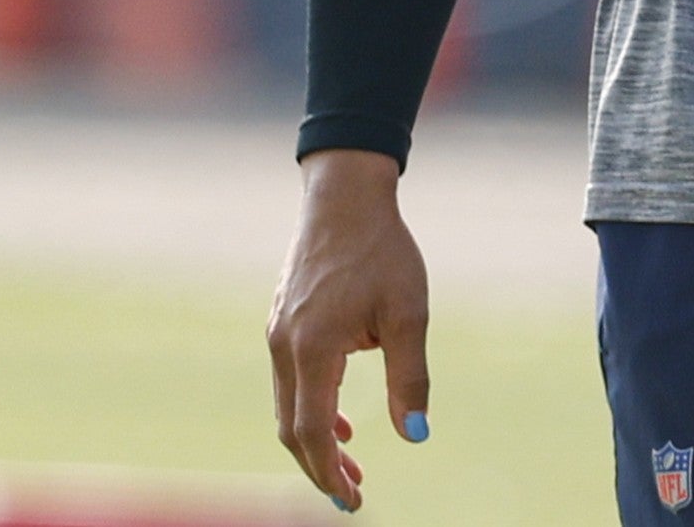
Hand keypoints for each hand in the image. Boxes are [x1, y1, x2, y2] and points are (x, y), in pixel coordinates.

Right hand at [267, 150, 431, 512]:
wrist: (345, 198)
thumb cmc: (383, 251)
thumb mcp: (408, 313)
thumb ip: (410, 376)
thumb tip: (417, 436)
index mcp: (312, 349)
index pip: (312, 432)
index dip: (329, 472)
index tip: (352, 501)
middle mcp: (284, 348)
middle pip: (292, 429)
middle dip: (320, 468)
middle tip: (352, 497)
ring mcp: (277, 336)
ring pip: (288, 407)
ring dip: (315, 441)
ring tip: (350, 465)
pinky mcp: (281, 324)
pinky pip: (290, 382)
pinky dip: (311, 408)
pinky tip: (338, 419)